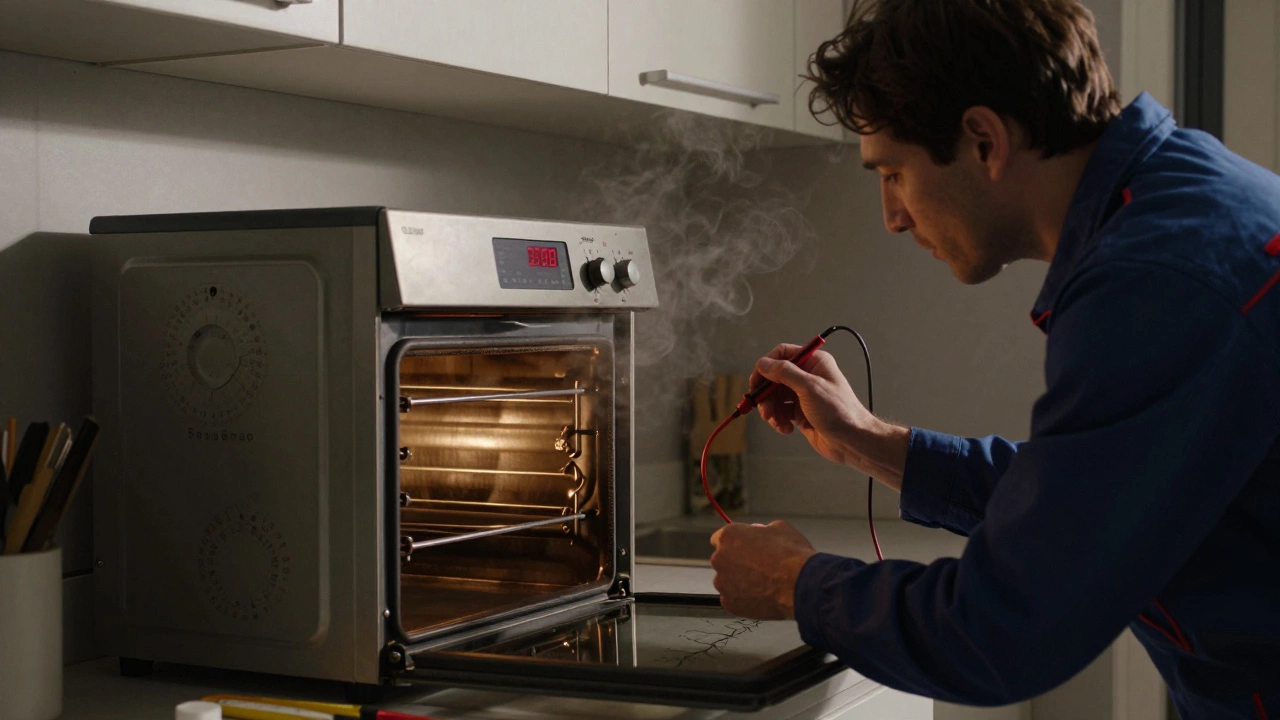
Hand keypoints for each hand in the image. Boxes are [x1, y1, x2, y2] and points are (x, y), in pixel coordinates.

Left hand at [710, 521, 817, 619]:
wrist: (800, 585)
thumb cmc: (791, 556)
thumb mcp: (779, 528)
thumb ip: (761, 530)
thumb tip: (759, 533)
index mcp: (729, 536)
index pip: (720, 539)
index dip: (735, 544)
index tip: (743, 548)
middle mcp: (720, 558)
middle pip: (723, 560)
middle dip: (737, 563)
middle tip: (758, 567)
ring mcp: (723, 583)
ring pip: (727, 581)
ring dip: (740, 582)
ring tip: (763, 584)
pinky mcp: (729, 603)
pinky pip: (733, 599)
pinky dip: (744, 599)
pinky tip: (761, 596)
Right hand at [749, 344, 872, 465]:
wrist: (852, 441)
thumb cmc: (838, 411)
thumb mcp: (809, 387)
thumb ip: (784, 373)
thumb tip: (763, 363)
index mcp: (813, 362)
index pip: (782, 354)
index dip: (766, 366)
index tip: (755, 382)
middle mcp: (807, 376)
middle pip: (774, 378)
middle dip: (766, 394)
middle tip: (763, 409)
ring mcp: (803, 395)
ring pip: (775, 397)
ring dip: (771, 410)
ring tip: (777, 422)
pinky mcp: (801, 413)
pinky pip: (781, 412)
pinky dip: (779, 421)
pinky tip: (787, 429)